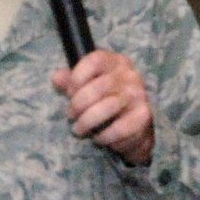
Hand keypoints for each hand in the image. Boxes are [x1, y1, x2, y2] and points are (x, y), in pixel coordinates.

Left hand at [51, 49, 153, 164]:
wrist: (134, 126)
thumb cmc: (105, 101)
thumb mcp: (87, 87)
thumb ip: (70, 81)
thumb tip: (56, 78)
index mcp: (114, 62)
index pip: (94, 61)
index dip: (76, 77)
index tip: (69, 93)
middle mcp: (129, 75)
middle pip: (97, 87)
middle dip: (78, 105)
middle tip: (70, 117)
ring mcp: (138, 95)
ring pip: (106, 107)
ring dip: (87, 122)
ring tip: (79, 130)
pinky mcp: (143, 116)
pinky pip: (118, 128)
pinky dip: (103, 136)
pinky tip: (98, 138)